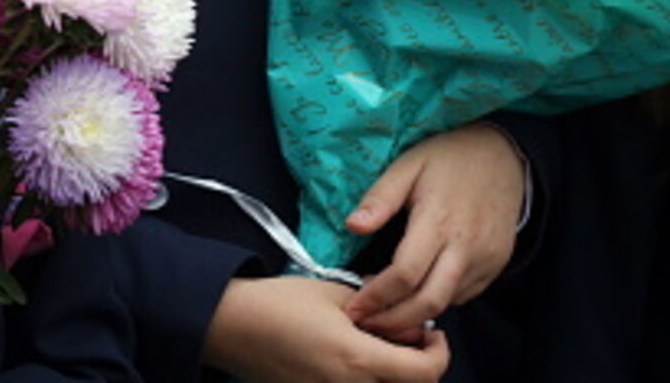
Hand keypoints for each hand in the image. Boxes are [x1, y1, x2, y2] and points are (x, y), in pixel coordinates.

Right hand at [203, 276, 449, 382]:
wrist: (230, 325)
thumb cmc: (278, 303)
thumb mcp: (336, 295)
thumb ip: (380, 312)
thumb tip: (409, 326)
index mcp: (357, 360)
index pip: (425, 372)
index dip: (439, 354)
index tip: (432, 335)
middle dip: (419, 366)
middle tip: (410, 340)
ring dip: (392, 375)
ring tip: (379, 347)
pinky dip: (365, 378)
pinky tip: (353, 360)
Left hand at [345, 123, 524, 339]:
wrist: (503, 155)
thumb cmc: (450, 158)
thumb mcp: (408, 165)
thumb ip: (380, 197)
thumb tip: (352, 225)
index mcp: (439, 220)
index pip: (405, 274)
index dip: (377, 297)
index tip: (354, 307)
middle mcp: (466, 246)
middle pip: (429, 302)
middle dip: (394, 321)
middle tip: (366, 323)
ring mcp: (485, 259)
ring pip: (447, 303)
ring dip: (415, 315)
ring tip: (384, 312)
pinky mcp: (496, 265)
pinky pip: (464, 295)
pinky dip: (438, 301)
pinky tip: (416, 294)